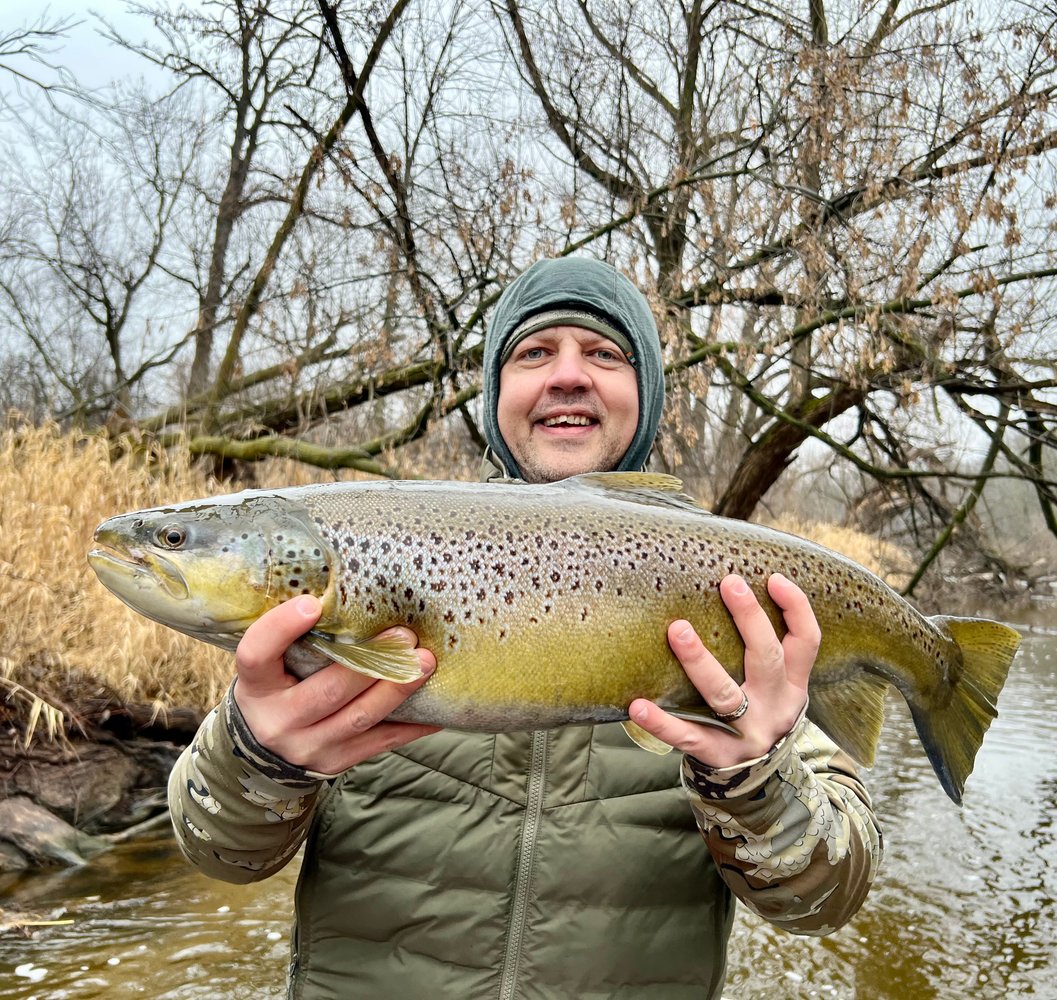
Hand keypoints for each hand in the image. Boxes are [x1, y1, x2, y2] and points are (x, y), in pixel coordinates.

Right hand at [232, 595, 439, 773]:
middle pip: (327, 690)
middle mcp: (277, 721)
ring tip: (425, 663)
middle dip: (371, 662)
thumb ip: (298, 638)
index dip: (281, 628)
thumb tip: (352, 593)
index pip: (257, 654)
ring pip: (359, 718)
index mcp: (256, 687)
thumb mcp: (272, 665)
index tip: (313, 603)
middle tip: (405, 635)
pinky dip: (412, 724)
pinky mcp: (334, 763)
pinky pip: (381, 742)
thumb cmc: (278, 687)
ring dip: (397, 688)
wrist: (264, 751)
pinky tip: (437, 707)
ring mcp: (306, 747)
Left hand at [628, 573, 818, 767]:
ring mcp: (748, 734)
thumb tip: (735, 591)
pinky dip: (662, 723)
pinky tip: (637, 706)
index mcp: (793, 685)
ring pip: (724, 695)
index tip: (774, 578)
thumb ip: (767, 652)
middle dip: (749, 619)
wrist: (763, 789)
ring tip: (678, 630)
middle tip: (729, 584)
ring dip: (700, 662)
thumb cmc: (759, 716)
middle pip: (766, 659)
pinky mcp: (719, 758)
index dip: (796, 608)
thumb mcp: (778, 689)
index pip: (806, 641)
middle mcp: (776, 707)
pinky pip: (688, 737)